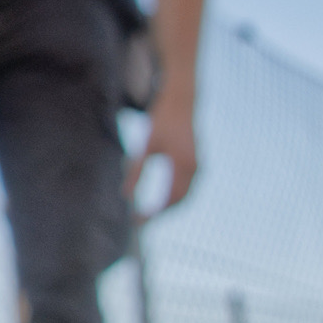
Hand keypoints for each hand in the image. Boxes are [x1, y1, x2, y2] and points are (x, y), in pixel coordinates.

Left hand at [125, 97, 197, 222]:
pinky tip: (161, 201)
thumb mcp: (146, 145)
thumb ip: (136, 170)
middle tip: (141, 222)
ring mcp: (198, 166)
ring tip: (149, 215)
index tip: (137, 222)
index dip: (154, 214)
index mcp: (182, 165)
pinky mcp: (195, 162)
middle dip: (161, 214)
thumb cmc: (162, 119)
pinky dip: (174, 197)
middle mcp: (195, 168)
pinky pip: (187, 187)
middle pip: (180, 201)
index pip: (169, 199)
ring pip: (185, 195)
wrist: (182, 100)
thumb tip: (125, 196)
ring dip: (169, 207)